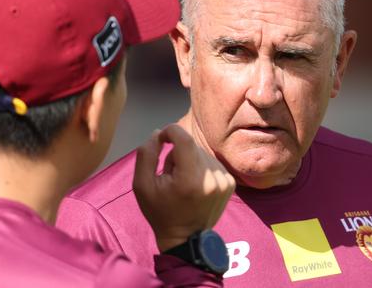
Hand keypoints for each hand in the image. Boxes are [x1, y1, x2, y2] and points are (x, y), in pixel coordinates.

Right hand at [133, 124, 234, 251]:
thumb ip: (146, 155)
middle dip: (177, 153)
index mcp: (189, 179)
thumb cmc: (160, 211)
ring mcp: (224, 180)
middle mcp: (211, 177)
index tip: (161, 138)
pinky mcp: (230, 183)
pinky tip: (195, 185)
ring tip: (183, 182)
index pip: (184, 138)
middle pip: (191, 146)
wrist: (186, 238)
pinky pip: (211, 163)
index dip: (170, 132)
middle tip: (170, 174)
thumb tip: (158, 133)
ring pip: (202, 153)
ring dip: (190, 160)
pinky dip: (201, 168)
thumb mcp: (142, 185)